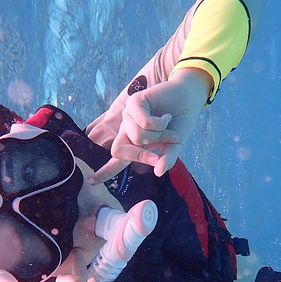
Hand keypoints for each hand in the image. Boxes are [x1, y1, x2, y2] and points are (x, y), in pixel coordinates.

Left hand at [91, 68, 211, 183]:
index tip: (91, 181)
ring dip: (159, 135)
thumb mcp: (175, 146)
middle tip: (156, 157)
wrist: (189, 100)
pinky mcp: (134, 103)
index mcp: (134, 143)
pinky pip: (143, 122)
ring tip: (169, 127)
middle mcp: (127, 130)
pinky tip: (166, 117)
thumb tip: (158, 172)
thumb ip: (167, 159)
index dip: (104, 172)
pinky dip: (159, 124)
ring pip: (137, 136)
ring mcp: (129, 116)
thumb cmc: (180, 124)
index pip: (117, 160)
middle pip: (118, 149)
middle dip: (139, 155)